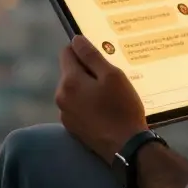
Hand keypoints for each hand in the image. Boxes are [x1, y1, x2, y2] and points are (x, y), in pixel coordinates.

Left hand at [55, 35, 148, 162]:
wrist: (127, 148)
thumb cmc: (122, 108)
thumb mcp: (112, 76)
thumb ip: (92, 55)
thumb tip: (76, 39)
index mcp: (69, 81)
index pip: (67, 52)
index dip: (84, 50)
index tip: (101, 57)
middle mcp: (61, 97)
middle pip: (71, 72)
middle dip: (88, 71)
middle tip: (111, 79)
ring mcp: (65, 114)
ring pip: (75, 90)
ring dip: (88, 88)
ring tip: (111, 97)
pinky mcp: (72, 128)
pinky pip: (77, 106)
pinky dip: (88, 104)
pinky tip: (106, 111)